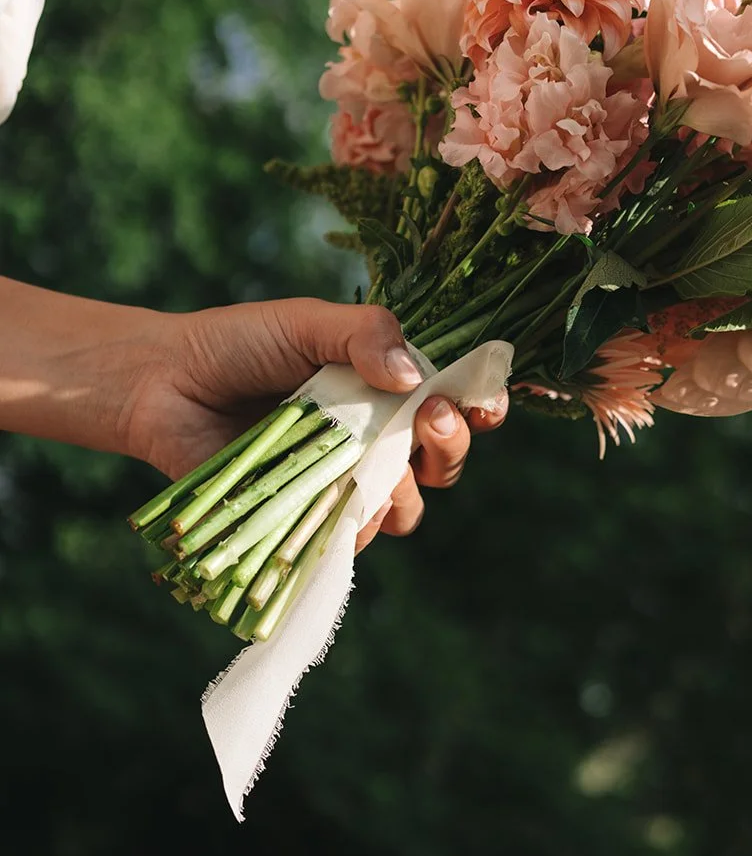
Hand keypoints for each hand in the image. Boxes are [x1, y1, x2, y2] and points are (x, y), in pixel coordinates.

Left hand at [122, 297, 507, 547]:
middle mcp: (375, 435)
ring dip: (406, 491)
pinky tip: (338, 502)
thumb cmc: (239, 343)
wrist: (164, 385)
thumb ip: (366, 334)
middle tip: (428, 422)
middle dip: (450, 445)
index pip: (456, 401)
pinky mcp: (307, 517)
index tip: (483, 406)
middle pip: (444, 459)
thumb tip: (413, 378)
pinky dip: (354, 523)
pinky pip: (351, 535)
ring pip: (407, 505)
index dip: (481, 407)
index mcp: (387, 385)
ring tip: (378, 468)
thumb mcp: (309, 321)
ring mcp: (343, 479)